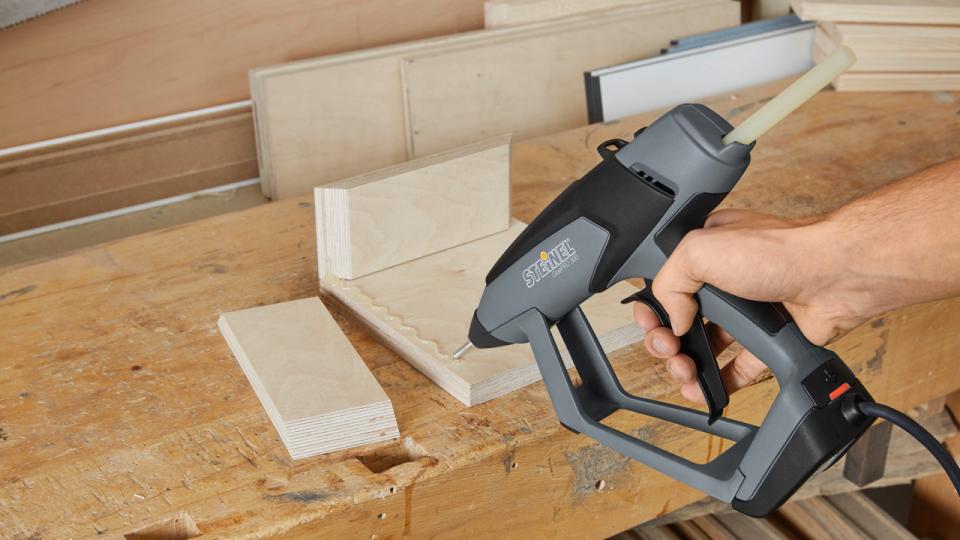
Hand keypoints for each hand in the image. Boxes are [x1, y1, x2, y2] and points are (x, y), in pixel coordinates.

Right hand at [633, 208, 869, 403]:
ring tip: (688, 375)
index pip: (664, 287)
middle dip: (667, 344)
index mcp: (704, 254)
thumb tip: (674, 321)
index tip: (655, 327)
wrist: (835, 274)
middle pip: (680, 323)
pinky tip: (709, 390)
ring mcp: (747, 312)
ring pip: (706, 348)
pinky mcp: (769, 338)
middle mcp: (724, 282)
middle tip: (672, 353)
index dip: (653, 311)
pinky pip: (739, 367)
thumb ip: (668, 283)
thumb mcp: (700, 249)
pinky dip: (721, 382)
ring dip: (689, 366)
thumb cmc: (779, 250)